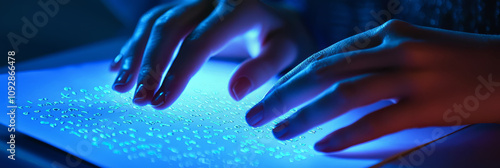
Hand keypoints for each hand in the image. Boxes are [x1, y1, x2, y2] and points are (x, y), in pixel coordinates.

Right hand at [110, 0, 315, 108]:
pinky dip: (135, 43)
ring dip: (135, 56)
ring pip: (155, 23)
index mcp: (239, 8)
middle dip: (150, 66)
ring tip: (121, 87)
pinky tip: (120, 65)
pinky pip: (153, 19)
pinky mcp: (184, 5)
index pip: (200, 42)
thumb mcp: (286, 50)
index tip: (162, 101)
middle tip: (139, 98)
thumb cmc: (281, 36)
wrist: (276, 15)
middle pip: (170, 29)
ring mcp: (195, 0)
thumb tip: (236, 92)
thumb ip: (265, 68)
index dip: (178, 73)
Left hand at [245, 19, 499, 151]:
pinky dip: (346, 134)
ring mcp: (412, 75)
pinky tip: (323, 145)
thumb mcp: (411, 45)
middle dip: (283, 94)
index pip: (326, 55)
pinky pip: (376, 121)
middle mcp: (394, 48)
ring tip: (279, 132)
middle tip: (256, 114)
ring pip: (343, 95)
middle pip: (324, 72)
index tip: (270, 93)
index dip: (292, 76)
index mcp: (386, 33)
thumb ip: (373, 56)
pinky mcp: (428, 104)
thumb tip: (331, 77)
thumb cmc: (456, 60)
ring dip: (305, 115)